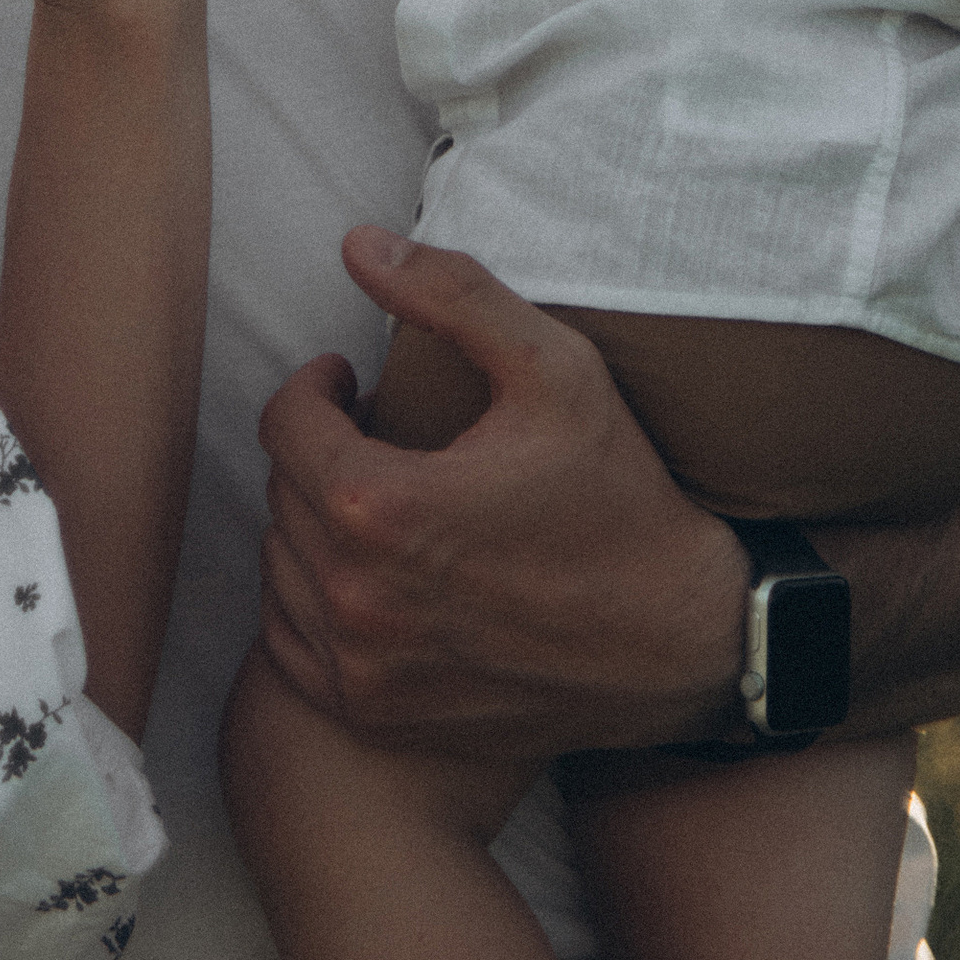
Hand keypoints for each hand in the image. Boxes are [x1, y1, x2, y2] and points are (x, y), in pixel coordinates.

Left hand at [256, 232, 744, 756]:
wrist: (678, 643)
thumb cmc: (619, 497)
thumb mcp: (554, 368)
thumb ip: (451, 293)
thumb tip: (356, 243)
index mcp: (381, 505)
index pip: (284, 423)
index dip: (314, 387)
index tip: (350, 380)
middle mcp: (356, 597)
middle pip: (281, 493)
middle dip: (317, 449)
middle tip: (373, 434)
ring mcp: (363, 669)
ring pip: (281, 568)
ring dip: (311, 522)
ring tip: (375, 498)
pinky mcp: (378, 716)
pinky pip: (291, 646)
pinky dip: (312, 602)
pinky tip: (368, 575)